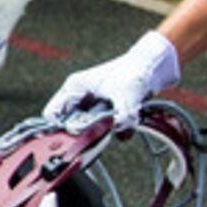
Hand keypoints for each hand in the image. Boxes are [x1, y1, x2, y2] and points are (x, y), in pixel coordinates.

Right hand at [47, 29, 180, 128]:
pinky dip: (119, 131)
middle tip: (100, 136)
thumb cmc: (134, 71)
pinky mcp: (106, 111)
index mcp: (75, 88)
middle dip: (86, 135)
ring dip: (106, 133)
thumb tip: (120, 132)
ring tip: (120, 124)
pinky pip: (107, 129)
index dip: (59, 131)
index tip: (72, 141)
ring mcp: (93, 105)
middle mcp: (80, 97)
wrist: (153, 65)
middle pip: (71, 126)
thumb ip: (122, 116)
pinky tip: (129, 123)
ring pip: (91, 131)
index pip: (52, 115)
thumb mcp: (126, 95)